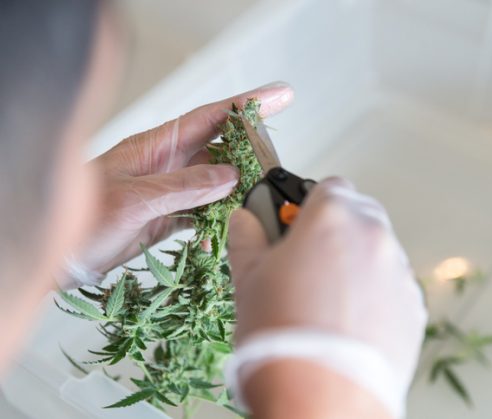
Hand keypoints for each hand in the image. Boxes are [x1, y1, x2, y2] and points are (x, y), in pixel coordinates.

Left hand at [65, 82, 293, 285]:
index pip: (211, 118)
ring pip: (216, 186)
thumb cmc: (85, 219)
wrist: (61, 255)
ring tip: (253, 207)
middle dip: (251, 154)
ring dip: (235, 197)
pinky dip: (214, 226)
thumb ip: (184, 187)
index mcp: (158, 146)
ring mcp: (171, 191)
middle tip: (276, 164)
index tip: (281, 95)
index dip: (247, 105)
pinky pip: (203, 215)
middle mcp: (169, 164)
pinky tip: (215, 239)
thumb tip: (229, 178)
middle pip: (221, 150)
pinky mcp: (169, 217)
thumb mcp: (135, 200)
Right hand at [228, 178, 426, 417]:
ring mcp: (399, 272)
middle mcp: (374, 237)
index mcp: (334, 218)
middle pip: (358, 214)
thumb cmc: (282, 338)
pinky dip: (374, 294)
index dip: (308, 203)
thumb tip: (245, 220)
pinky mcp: (413, 306)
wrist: (322, 398)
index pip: (328, 186)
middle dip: (335, 229)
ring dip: (355, 262)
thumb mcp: (247, 279)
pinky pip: (392, 286)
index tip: (294, 224)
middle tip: (306, 261)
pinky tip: (347, 321)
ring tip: (324, 301)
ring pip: (376, 251)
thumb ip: (247, 237)